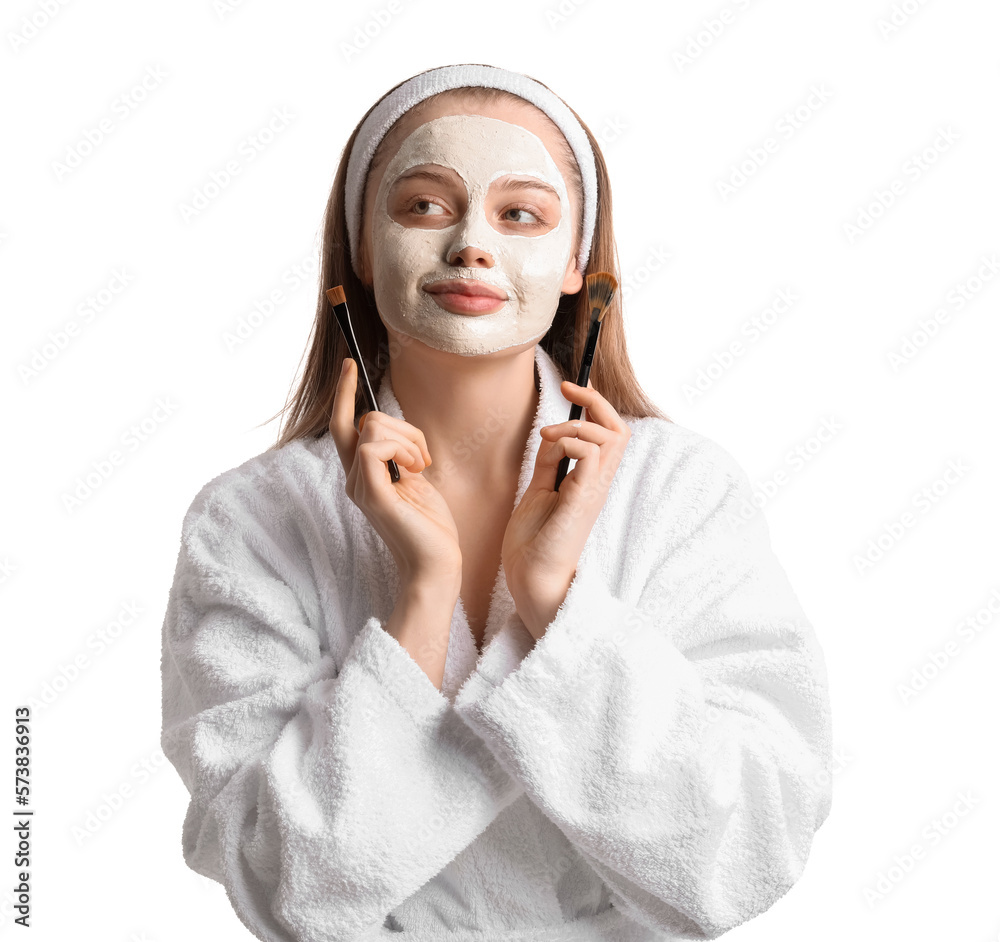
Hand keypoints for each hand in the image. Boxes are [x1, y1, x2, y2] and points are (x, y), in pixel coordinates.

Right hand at [329, 357, 462, 586]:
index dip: (343, 393)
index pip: (343, 425)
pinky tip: (417, 469)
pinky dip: (403, 448)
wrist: (436, 565)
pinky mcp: (373, 494)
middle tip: (423, 457)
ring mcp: (361, 487)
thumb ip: (400, 454)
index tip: (350, 364)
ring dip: (408, 438)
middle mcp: (354, 479)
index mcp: (363, 475)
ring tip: (422, 467)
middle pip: (363, 420)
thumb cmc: (430, 526)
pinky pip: (376, 447)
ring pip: (373, 427)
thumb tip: (394, 429)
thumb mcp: (414, 479)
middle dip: (403, 425)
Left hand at [501, 377, 630, 639]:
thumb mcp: (538, 491)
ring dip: (578, 423)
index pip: (609, 434)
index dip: (594, 406)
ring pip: (612, 436)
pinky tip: (550, 450)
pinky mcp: (582, 500)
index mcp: (590, 481)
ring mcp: (594, 491)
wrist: (530, 579)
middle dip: (596, 401)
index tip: (568, 390)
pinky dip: (570, 440)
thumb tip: (553, 435)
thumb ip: (549, 464)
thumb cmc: (533, 544)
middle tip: (567, 392)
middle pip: (620, 428)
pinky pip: (590, 454)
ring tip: (548, 436)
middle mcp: (598, 483)